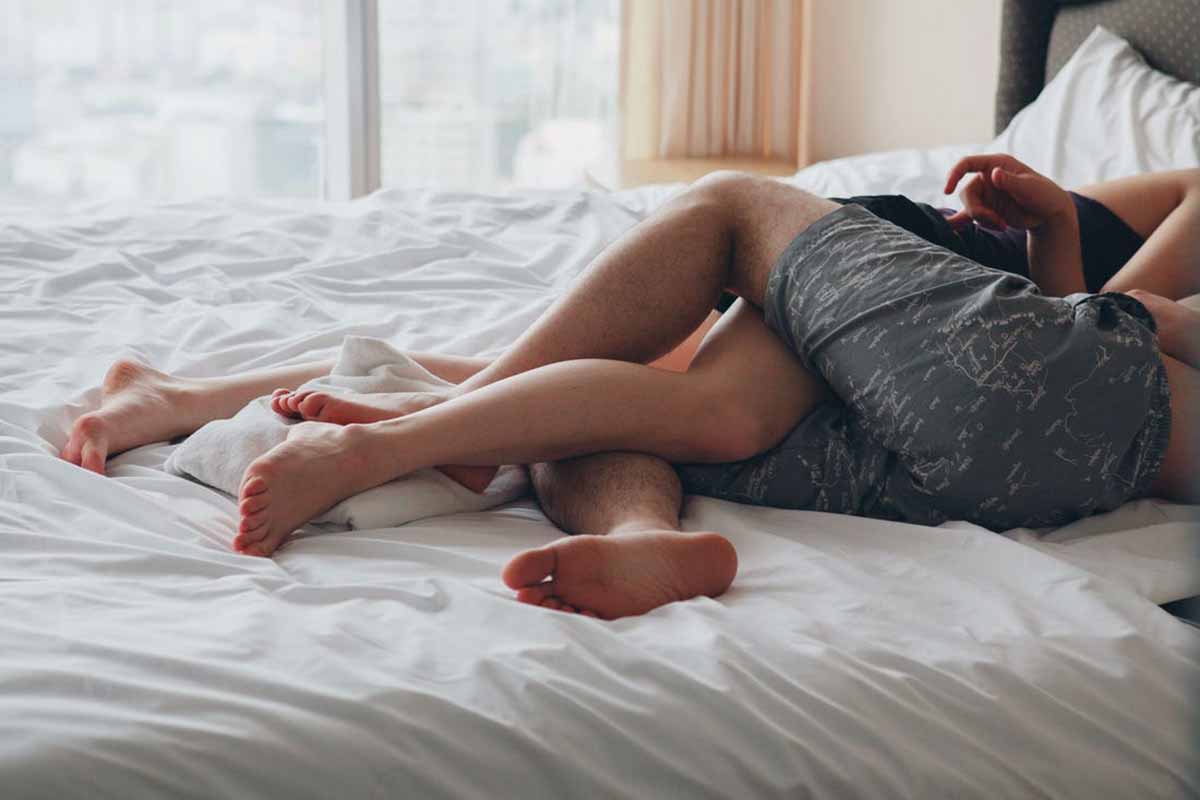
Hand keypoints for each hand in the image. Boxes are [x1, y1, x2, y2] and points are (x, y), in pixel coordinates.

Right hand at [943, 154, 1073, 231]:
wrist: (1048, 214)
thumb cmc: (1043, 194)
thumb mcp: (1029, 187)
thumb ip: (1010, 181)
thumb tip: (993, 174)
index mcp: (996, 165)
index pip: (967, 164)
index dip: (953, 175)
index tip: (947, 191)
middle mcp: (987, 178)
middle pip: (966, 193)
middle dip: (977, 210)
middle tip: (995, 221)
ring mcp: (986, 195)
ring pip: (969, 207)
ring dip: (983, 220)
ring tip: (1002, 225)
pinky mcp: (986, 210)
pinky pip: (968, 216)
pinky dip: (959, 223)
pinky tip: (951, 228)